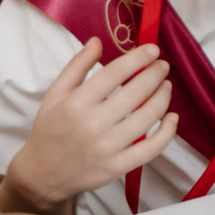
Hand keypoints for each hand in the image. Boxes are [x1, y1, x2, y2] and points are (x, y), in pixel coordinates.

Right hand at [4, 40, 177, 212]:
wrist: (42, 174)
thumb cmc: (50, 129)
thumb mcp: (56, 94)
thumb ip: (77, 66)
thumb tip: (97, 40)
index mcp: (76, 103)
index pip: (116, 73)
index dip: (139, 58)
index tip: (153, 49)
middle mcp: (92, 125)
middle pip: (137, 92)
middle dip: (156, 74)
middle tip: (162, 66)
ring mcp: (108, 148)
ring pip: (149, 116)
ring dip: (163, 97)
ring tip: (165, 86)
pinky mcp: (119, 167)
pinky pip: (153, 148)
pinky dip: (168, 131)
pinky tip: (172, 117)